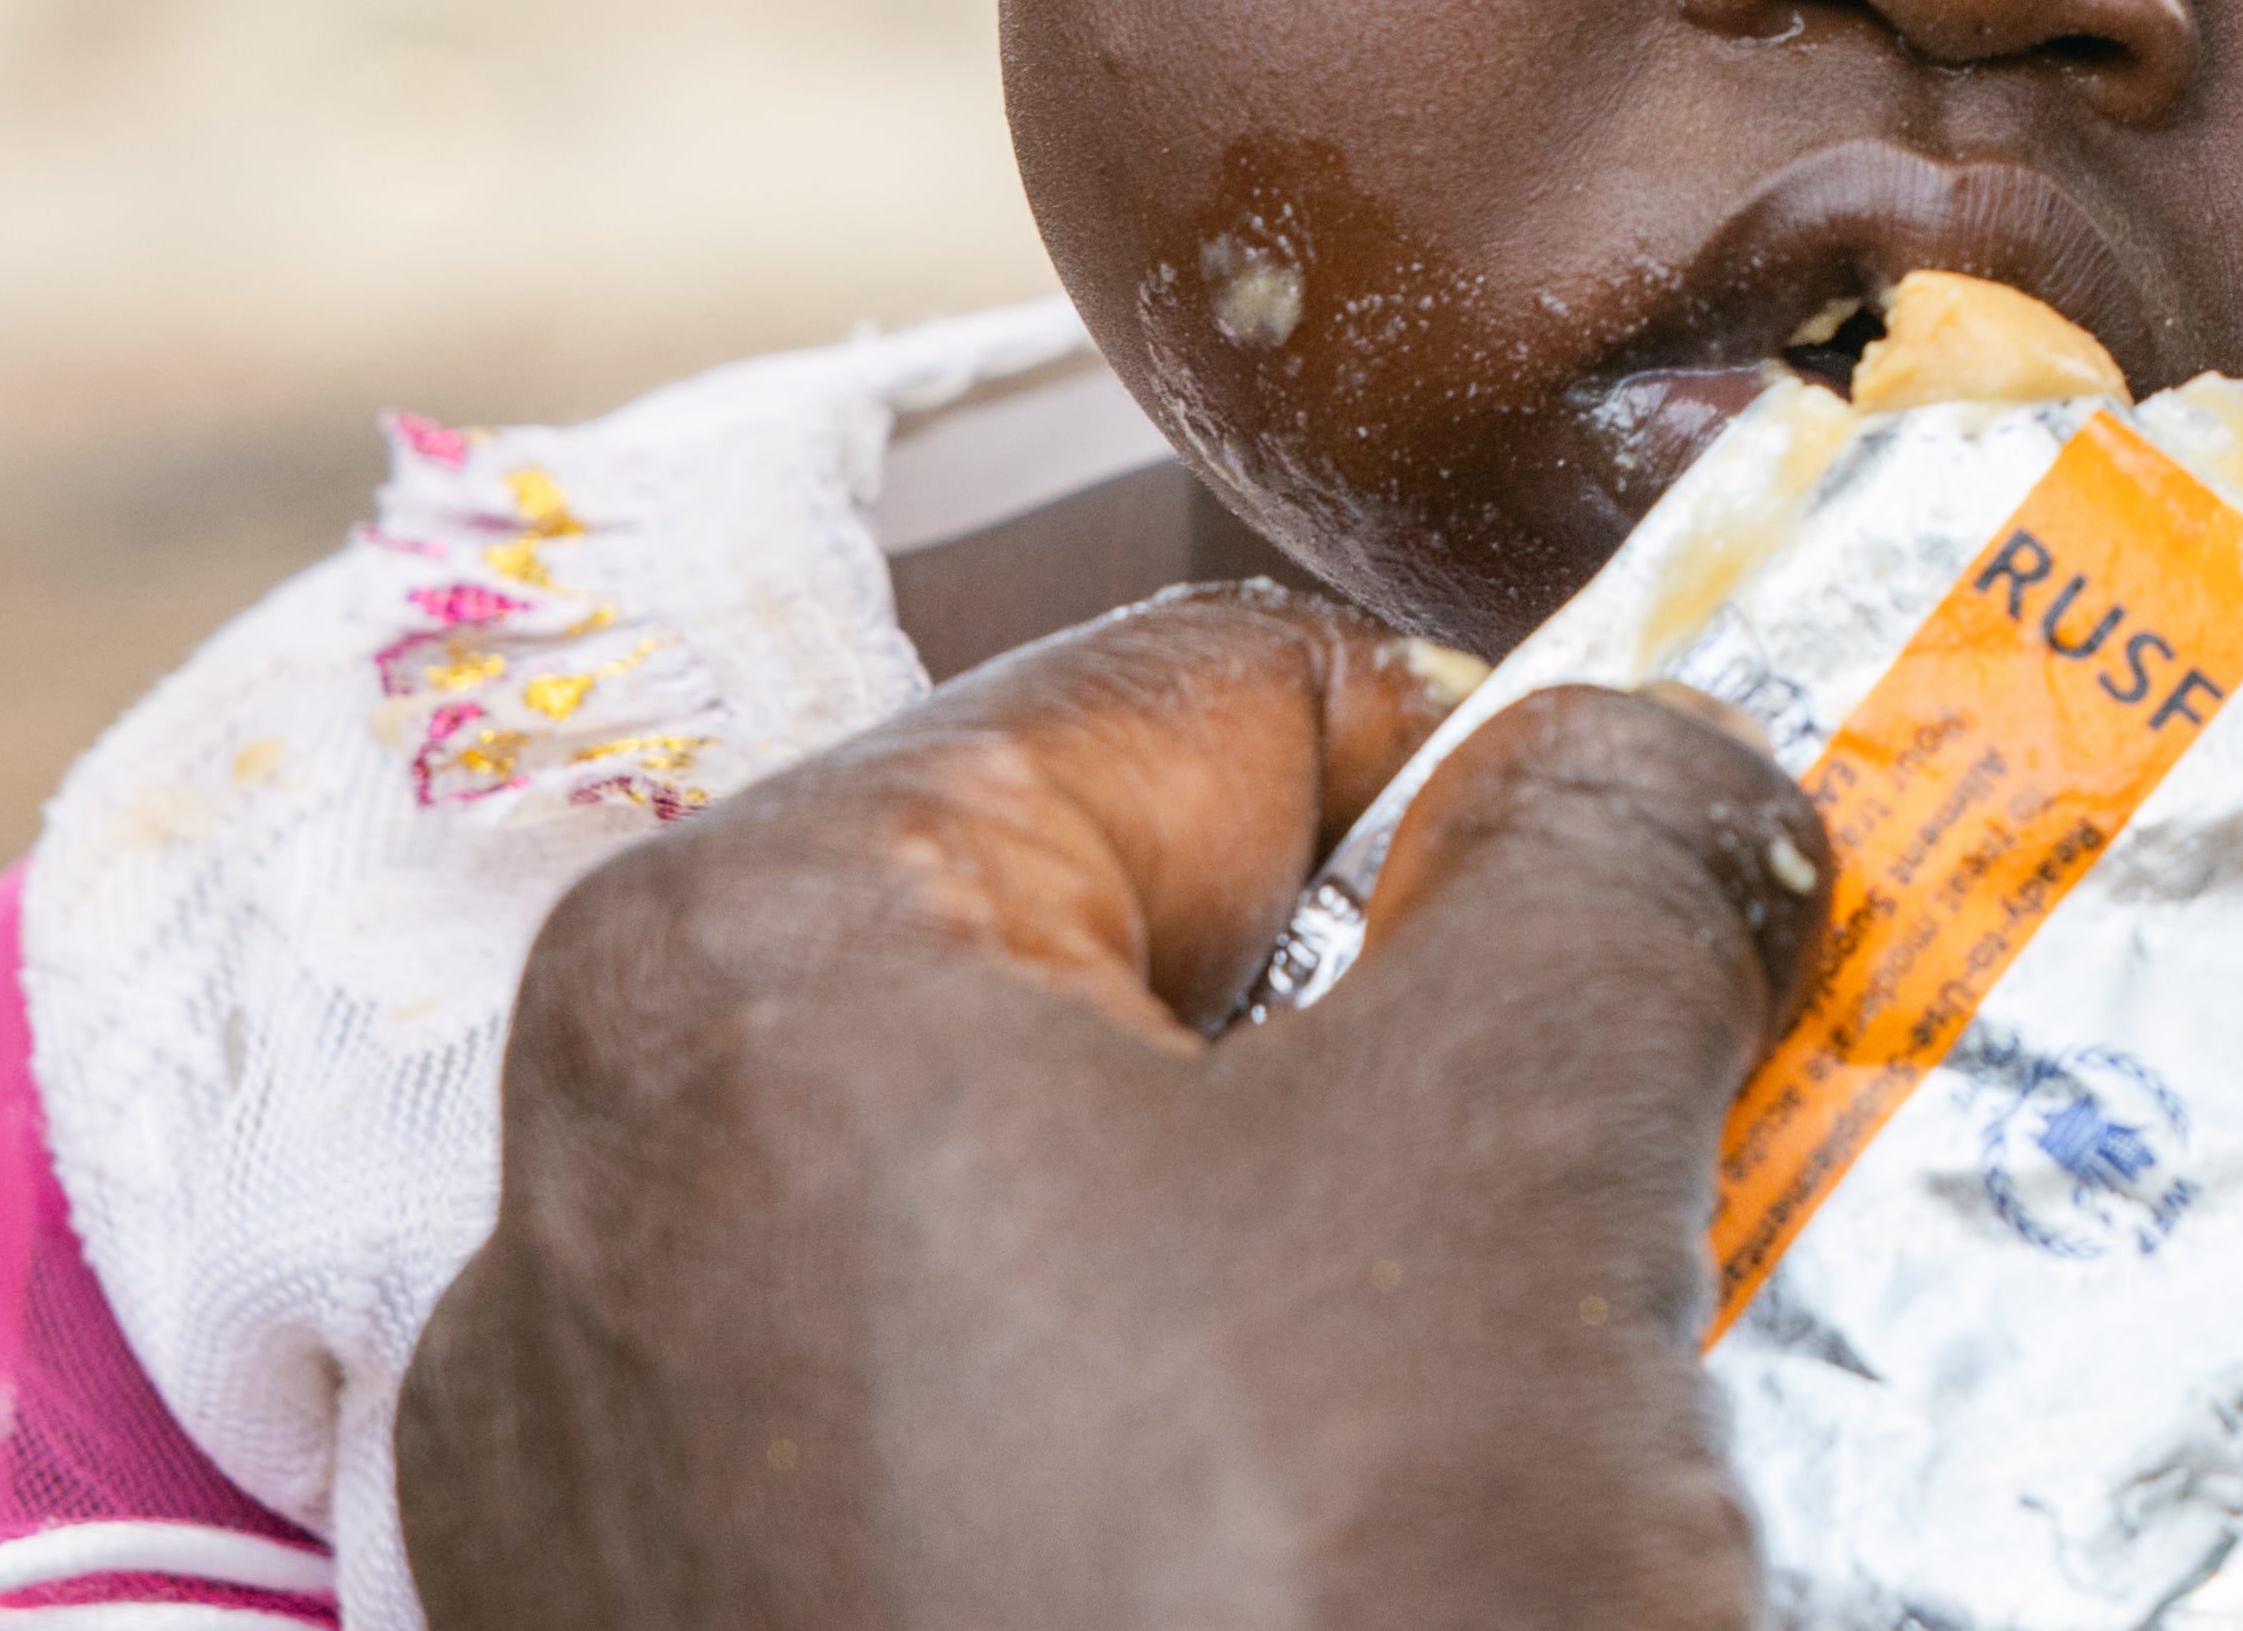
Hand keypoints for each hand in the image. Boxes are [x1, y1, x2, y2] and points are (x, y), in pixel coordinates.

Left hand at [393, 583, 1828, 1630]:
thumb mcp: (1531, 1146)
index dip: (1490, 804)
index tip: (1658, 968)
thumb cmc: (1301, 1612)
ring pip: (1052, 1244)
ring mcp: (598, 1496)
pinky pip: (959, 1476)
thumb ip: (1609, 854)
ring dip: (1305, 1290)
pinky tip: (1315, 1587)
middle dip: (1398, 1067)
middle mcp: (584, 1199)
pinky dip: (1162, 1487)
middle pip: (1117, 981)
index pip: (1217, 702)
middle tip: (1617, 1207)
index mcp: (742, 960)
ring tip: (1491, 1435)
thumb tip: (1644, 772)